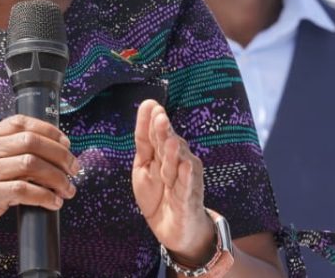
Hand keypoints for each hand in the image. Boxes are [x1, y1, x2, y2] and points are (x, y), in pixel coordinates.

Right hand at [0, 114, 79, 247]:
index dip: (49, 131)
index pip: (22, 122)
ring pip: (33, 165)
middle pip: (33, 142)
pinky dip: (45, 196)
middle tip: (74, 168)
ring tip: (68, 189)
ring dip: (57, 178)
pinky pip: (25, 191)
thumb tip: (45, 156)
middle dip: (60, 155)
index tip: (66, 143)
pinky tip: (53, 202)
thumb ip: (6, 153)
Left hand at [132, 100, 228, 271]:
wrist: (173, 229)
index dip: (153, 122)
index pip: (156, 135)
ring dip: (175, 153)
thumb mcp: (144, 166)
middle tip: (160, 118)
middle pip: (170, 146)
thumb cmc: (159, 195)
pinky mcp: (190, 200)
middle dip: (165, 133)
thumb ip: (145, 139)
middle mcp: (178, 163)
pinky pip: (188, 188)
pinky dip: (187, 178)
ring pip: (181, 164)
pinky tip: (185, 166)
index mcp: (164, 154)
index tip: (151, 106)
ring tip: (170, 141)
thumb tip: (148, 104)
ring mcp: (186, 180)